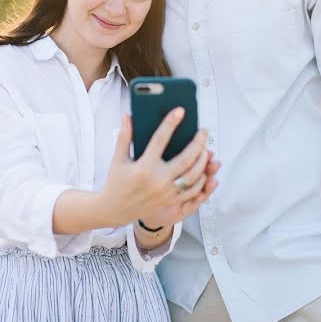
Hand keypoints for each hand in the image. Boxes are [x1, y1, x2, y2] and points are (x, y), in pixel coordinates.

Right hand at [98, 109, 216, 226]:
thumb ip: (125, 136)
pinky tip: (203, 168)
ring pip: (193, 176)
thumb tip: (127, 115)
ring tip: (205, 148)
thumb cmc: (116, 181)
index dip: (170, 123)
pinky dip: (201, 179)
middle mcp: (157, 181)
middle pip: (186, 159)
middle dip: (198, 143)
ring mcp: (166, 193)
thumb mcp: (118, 158)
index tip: (180, 111)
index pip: (160, 140)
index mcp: (143, 168)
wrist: (115, 210)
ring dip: (203, 161)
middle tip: (203, 130)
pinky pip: (193, 191)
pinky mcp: (171, 201)